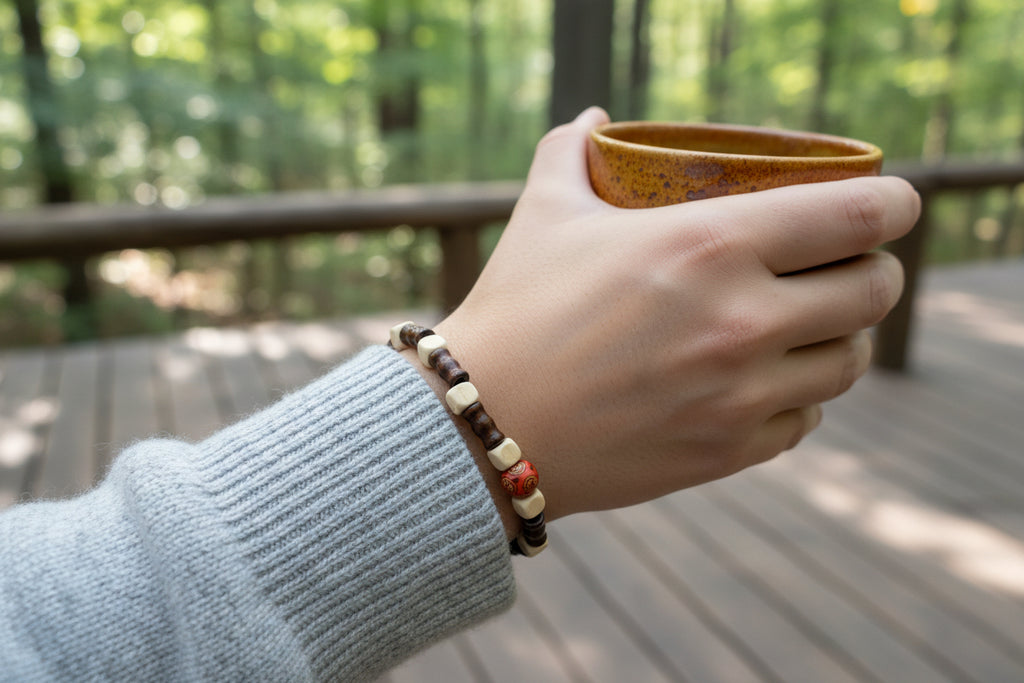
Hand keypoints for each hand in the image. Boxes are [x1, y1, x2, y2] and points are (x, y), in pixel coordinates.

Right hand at [422, 107, 919, 529]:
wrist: (482, 426)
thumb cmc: (516, 311)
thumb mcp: (544, 214)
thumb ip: (570, 151)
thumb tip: (594, 120)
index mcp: (709, 245)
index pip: (859, 216)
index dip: (895, 203)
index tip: (890, 203)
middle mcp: (742, 320)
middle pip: (874, 290)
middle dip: (873, 269)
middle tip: (844, 263)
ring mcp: (740, 394)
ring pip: (849, 360)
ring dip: (842, 335)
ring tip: (813, 324)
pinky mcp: (727, 451)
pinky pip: (804, 419)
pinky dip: (800, 395)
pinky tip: (769, 382)